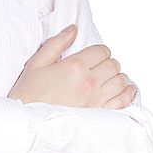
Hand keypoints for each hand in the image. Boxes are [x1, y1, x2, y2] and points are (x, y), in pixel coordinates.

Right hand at [8, 25, 136, 108]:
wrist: (27, 122)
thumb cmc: (29, 94)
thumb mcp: (37, 63)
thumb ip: (57, 43)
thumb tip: (72, 30)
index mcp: (75, 67)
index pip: (101, 51)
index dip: (98, 51)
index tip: (94, 55)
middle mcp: (89, 82)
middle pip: (113, 64)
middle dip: (107, 62)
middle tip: (98, 66)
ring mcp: (96, 99)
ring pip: (121, 81)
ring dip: (116, 77)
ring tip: (108, 78)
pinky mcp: (99, 114)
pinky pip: (123, 101)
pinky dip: (126, 94)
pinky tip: (122, 91)